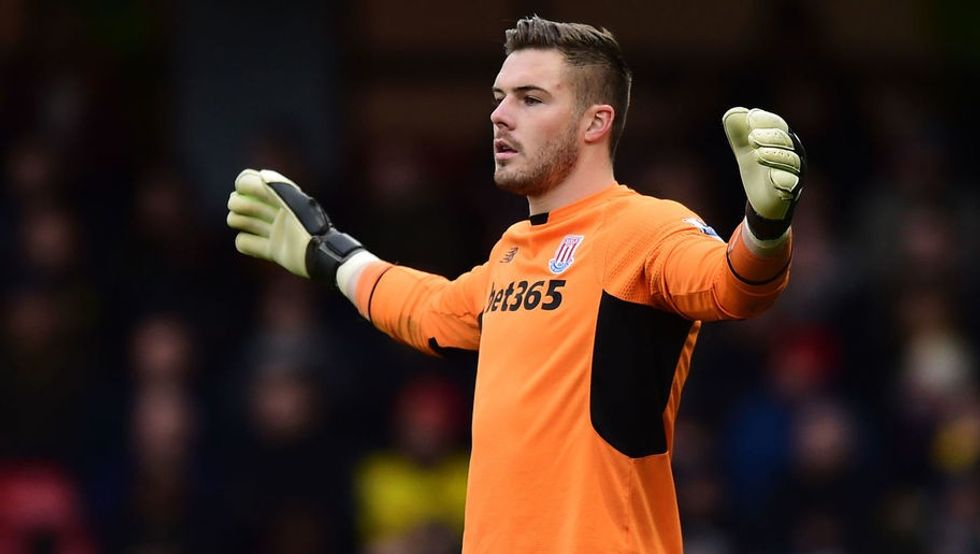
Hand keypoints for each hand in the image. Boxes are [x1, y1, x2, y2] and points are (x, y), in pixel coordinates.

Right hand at [226, 169, 362, 282]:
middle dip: (238, 202)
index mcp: (285, 200)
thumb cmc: (308, 227)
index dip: (245, 183)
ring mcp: (276, 233)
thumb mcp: (294, 204)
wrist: (319, 257)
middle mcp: (279, 215)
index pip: (258, 186)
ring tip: (235, 220)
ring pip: (247, 222)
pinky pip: (249, 244)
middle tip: (235, 206)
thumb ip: (279, 188)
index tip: (239, 186)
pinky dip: (243, 242)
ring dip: (236, 219)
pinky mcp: (273, 251)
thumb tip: (261, 174)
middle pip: (249, 204)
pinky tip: (245, 240)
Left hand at [723, 107, 805, 239]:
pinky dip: (782, 180)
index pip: (778, 125)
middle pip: (786, 140)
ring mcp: (794, 173)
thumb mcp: (744, 150)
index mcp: (783, 139)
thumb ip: (739, 133)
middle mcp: (793, 154)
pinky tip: (773, 177)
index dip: (765, 120)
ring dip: (774, 155)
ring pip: (791, 161)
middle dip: (769, 136)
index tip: (750, 118)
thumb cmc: (758, 169)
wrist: (762, 200)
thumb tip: (731, 113)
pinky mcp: (790, 192)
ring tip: (757, 154)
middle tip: (751, 137)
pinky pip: (790, 184)